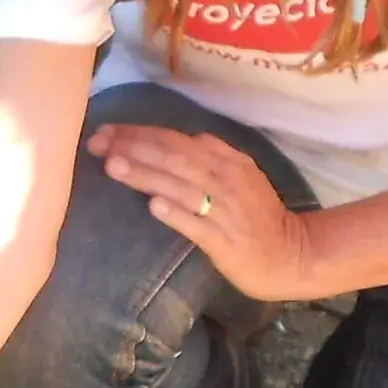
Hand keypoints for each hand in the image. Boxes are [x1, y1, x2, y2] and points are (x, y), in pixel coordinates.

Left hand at [88, 124, 328, 303]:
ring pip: (181, 188)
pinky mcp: (225, 243)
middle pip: (174, 158)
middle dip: (133, 148)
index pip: (177, 140)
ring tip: (113, 166)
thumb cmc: (258, 216)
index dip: (140, 134)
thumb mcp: (241, 176)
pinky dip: (177, 215)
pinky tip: (154, 207)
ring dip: (147, 175)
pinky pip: (199, 226)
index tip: (106, 131)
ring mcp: (226, 212)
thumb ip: (214, 155)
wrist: (290, 255)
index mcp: (227, 162)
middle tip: (97, 143)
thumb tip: (185, 138)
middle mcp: (226, 181)